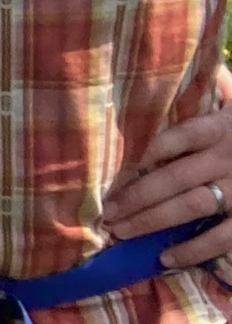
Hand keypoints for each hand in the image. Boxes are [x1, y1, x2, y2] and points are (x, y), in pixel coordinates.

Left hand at [102, 67, 231, 268]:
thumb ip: (219, 88)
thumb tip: (196, 65)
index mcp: (222, 127)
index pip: (179, 136)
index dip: (145, 150)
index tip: (113, 166)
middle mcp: (229, 158)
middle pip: (173, 177)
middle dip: (135, 196)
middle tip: (105, 210)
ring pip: (191, 206)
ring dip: (151, 221)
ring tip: (120, 231)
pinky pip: (223, 238)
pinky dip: (193, 250)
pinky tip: (165, 257)